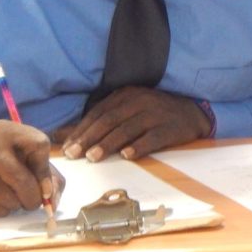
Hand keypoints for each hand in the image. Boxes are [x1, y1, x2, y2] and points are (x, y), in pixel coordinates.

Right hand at [0, 121, 62, 216]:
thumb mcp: (24, 153)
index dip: (46, 172)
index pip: (39, 145)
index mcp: (7, 130)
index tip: (45, 187)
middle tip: (30, 201)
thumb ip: (47, 175)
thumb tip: (52, 203)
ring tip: (7, 195)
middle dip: (32, 198)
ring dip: (14, 205)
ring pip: (9, 201)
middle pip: (23, 181)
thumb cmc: (1, 159)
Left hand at [60, 86, 210, 161]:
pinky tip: (127, 155)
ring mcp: (156, 113)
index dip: (82, 130)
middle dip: (90, 138)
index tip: (67, 147)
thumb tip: (60, 135)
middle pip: (110, 120)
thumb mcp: (126, 111)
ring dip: (108, 143)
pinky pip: (152, 137)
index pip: (99, 112)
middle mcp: (140, 101)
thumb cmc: (153, 114)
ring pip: (128, 129)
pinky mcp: (170, 127)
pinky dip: (139, 146)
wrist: (191, 113)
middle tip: (74, 154)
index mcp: (126, 95)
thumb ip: (98, 122)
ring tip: (93, 157)